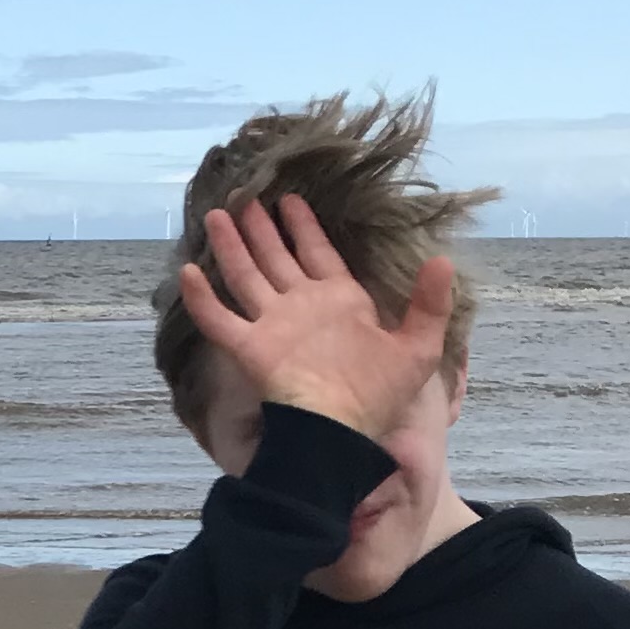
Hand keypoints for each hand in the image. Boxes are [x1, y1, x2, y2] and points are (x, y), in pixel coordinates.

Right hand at [176, 192, 454, 442]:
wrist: (339, 432)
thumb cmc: (378, 394)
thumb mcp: (418, 346)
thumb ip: (429, 302)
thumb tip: (443, 259)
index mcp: (338, 301)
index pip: (317, 253)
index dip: (304, 226)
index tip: (290, 200)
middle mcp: (301, 307)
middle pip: (275, 257)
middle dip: (260, 228)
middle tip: (245, 196)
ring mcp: (273, 326)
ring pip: (245, 276)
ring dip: (231, 247)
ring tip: (217, 215)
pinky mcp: (249, 349)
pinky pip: (219, 320)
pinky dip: (202, 298)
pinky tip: (186, 272)